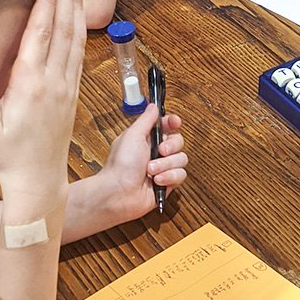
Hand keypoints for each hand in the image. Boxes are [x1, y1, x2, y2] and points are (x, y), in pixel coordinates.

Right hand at [0, 0, 84, 211]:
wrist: (39, 181)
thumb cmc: (7, 156)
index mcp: (31, 85)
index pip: (41, 35)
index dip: (46, 4)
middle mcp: (54, 81)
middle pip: (64, 30)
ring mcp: (67, 86)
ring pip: (76, 39)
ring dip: (78, 8)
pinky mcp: (73, 92)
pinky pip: (80, 53)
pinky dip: (81, 30)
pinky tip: (80, 18)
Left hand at [96, 104, 187, 220]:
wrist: (118, 193)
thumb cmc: (121, 164)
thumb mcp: (133, 135)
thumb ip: (146, 120)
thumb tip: (153, 106)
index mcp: (146, 138)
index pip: (167, 125)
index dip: (173, 122)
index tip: (175, 122)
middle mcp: (156, 152)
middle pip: (179, 141)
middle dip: (171, 146)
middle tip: (160, 150)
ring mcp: (163, 168)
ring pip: (181, 159)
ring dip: (166, 165)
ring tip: (150, 170)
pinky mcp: (167, 183)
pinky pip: (180, 175)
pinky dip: (169, 177)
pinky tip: (156, 181)